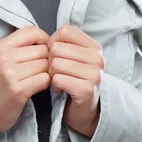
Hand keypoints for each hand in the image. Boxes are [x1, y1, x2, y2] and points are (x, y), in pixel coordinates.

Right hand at [0, 25, 49, 137]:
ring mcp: (10, 73)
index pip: (32, 31)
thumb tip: (49, 38)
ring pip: (46, 64)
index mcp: (2, 45)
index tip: (45, 49)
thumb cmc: (2, 82)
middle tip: (42, 68)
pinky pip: (45, 79)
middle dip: (47, 59)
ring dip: (48, 72)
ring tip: (39, 77)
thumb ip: (22, 45)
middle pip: (42, 49)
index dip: (44, 39)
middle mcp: (4, 57)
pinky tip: (38, 85)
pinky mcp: (19, 90)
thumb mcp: (5, 57)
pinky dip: (46, 83)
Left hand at [47, 24, 103, 138]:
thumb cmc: (73, 78)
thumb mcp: (72, 56)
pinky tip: (61, 90)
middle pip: (57, 48)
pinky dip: (54, 85)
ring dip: (52, 74)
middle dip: (50, 60)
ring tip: (60, 80)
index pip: (64, 31)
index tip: (57, 55)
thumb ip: (63, 42)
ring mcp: (94, 74)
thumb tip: (43, 36)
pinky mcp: (86, 89)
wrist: (83, 110)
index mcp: (94, 46)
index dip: (53, 42)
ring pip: (55, 63)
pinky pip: (57, 79)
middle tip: (57, 72)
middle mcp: (97, 58)